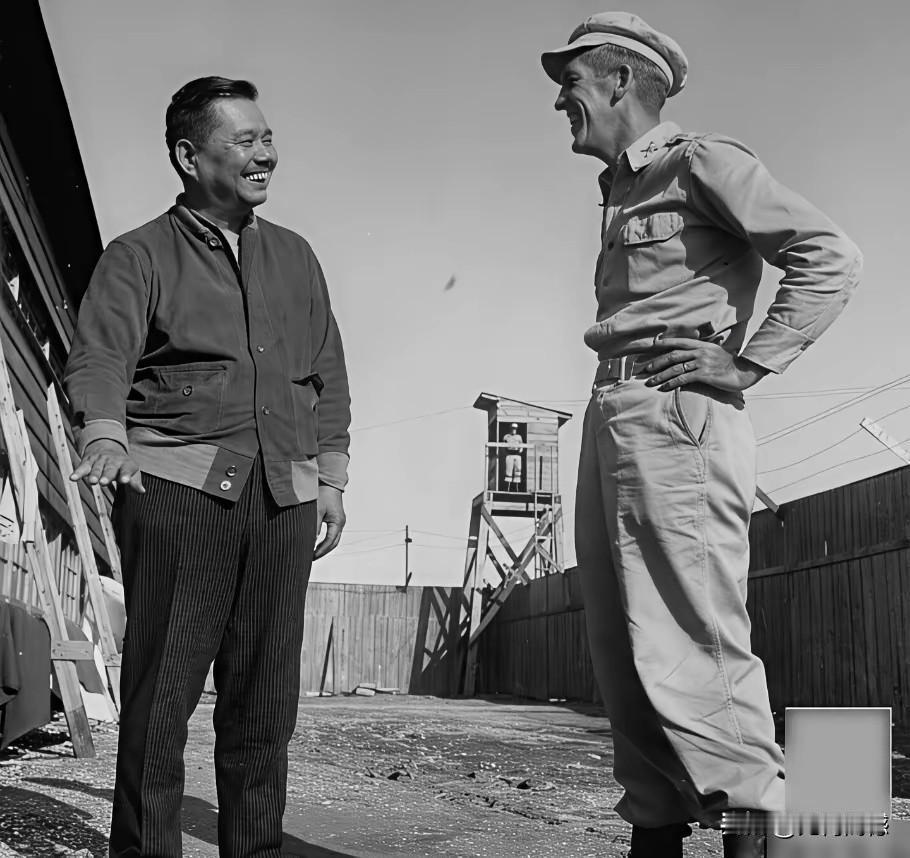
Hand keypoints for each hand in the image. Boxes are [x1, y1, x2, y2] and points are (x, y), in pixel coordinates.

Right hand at [70, 439, 144, 492]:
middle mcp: (112, 461)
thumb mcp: (132, 472)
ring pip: (96, 468)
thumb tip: (142, 491)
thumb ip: (135, 482)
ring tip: (92, 481)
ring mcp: (99, 460)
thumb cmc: (122, 465)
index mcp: (125, 464)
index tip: (125, 480)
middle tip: (104, 482)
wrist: (108, 447)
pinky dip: (77, 472)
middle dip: (107, 476)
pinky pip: (82, 467)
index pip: (126, 469)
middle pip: (110, 469)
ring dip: (93, 474)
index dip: (125, 475)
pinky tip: (72, 478)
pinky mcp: (88, 461)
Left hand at [314, 484, 345, 558]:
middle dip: (323, 551)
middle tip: (312, 558)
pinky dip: (325, 540)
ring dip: (325, 546)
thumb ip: (314, 526)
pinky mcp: (336, 518)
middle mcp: (340, 523)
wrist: (329, 481)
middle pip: (334, 543)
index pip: (330, 542)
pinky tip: (317, 541)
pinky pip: (332, 533)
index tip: (311, 557)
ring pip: (334, 539)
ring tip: (313, 552)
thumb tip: (310, 541)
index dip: (321, 551)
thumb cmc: (323, 493)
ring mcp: (339, 520)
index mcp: (338, 522)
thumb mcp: (317, 510)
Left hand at [643, 337, 768, 391]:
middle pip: (673, 356)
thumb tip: (687, 357)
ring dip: (660, 375)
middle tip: (645, 369)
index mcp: (702, 345)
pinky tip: (663, 387)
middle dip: (657, 362)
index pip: (679, 342)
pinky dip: (671, 383)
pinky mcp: (704, 374)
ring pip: (675, 368)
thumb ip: (700, 353)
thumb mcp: (714, 353)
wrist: (744, 372)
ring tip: (650, 381)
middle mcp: (700, 352)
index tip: (652, 346)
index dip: (665, 343)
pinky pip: (683, 378)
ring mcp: (702, 363)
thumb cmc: (729, 365)